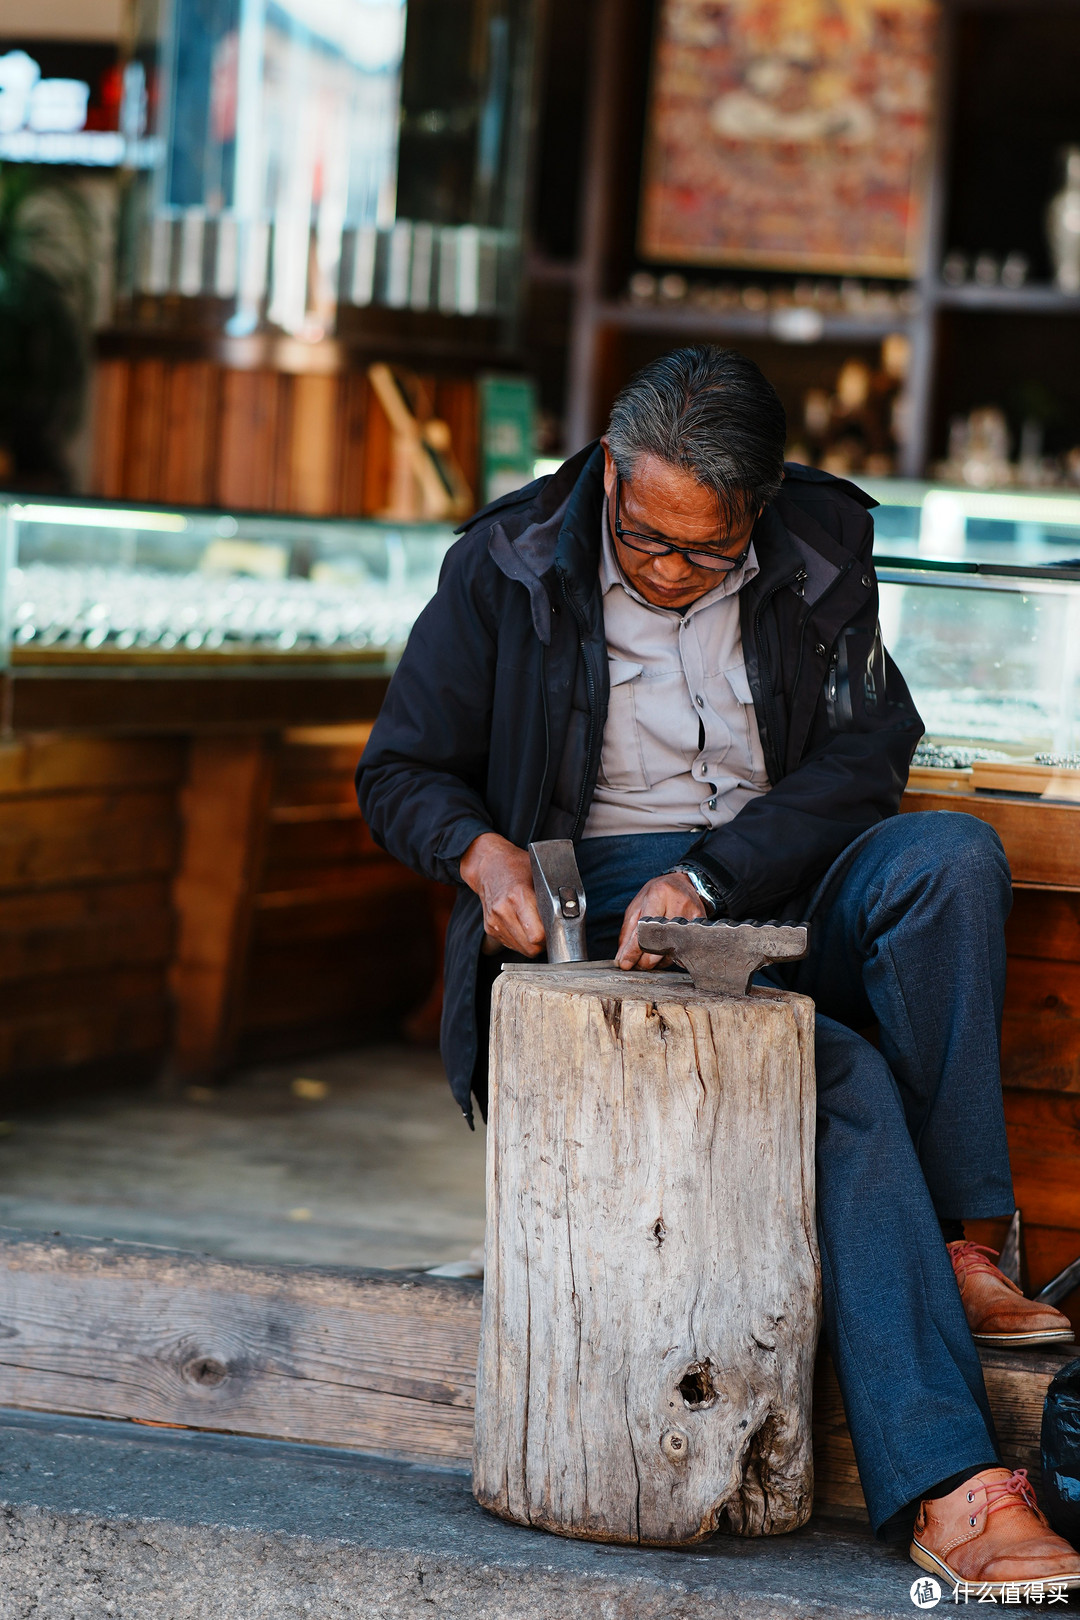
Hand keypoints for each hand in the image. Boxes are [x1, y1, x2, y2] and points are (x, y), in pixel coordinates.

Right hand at [459, 832, 544, 956]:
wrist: (489, 866)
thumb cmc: (517, 867)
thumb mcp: (539, 873)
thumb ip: (551, 895)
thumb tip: (567, 914)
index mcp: (517, 896)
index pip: (537, 935)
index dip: (551, 936)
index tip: (556, 929)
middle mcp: (503, 911)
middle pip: (530, 947)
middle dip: (542, 943)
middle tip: (548, 930)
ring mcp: (494, 921)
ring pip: (521, 949)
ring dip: (531, 943)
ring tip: (535, 926)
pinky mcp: (489, 928)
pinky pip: (511, 945)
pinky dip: (520, 940)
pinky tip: (523, 925)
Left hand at [615, 871, 704, 970]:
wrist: (683, 883)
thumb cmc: (657, 895)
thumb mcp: (637, 906)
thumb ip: (628, 932)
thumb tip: (622, 958)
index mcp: (658, 895)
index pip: (644, 930)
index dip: (633, 950)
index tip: (625, 963)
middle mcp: (678, 904)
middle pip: (660, 943)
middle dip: (645, 960)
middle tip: (636, 965)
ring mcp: (692, 916)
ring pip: (674, 950)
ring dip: (658, 961)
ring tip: (648, 959)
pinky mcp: (702, 925)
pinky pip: (685, 950)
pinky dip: (671, 957)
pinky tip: (663, 954)